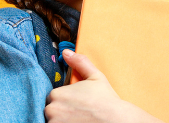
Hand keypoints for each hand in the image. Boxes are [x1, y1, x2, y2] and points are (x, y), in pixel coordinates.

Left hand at [44, 49, 162, 122]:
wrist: (116, 120)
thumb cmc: (106, 101)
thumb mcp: (95, 77)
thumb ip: (80, 63)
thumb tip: (66, 52)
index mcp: (57, 94)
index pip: (54, 99)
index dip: (66, 102)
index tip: (77, 105)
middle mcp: (51, 109)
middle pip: (51, 111)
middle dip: (62, 112)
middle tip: (79, 114)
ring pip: (53, 121)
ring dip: (62, 121)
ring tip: (79, 120)